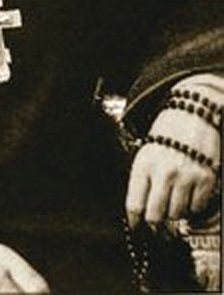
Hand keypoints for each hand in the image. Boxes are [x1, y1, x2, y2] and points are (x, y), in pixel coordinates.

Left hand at [126, 104, 219, 229]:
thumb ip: (142, 178)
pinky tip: (190, 191)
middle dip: (155, 222)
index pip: (134, 205)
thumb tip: (140, 209)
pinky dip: (193, 205)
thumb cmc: (167, 131)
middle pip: (155, 217)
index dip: (134, 222)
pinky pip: (197, 208)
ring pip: (177, 215)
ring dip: (175, 211)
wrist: (193, 112)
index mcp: (144, 164)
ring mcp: (186, 177)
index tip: (137, 226)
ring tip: (175, 196)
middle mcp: (164, 172)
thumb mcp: (146, 150)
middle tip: (158, 220)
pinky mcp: (206, 179)